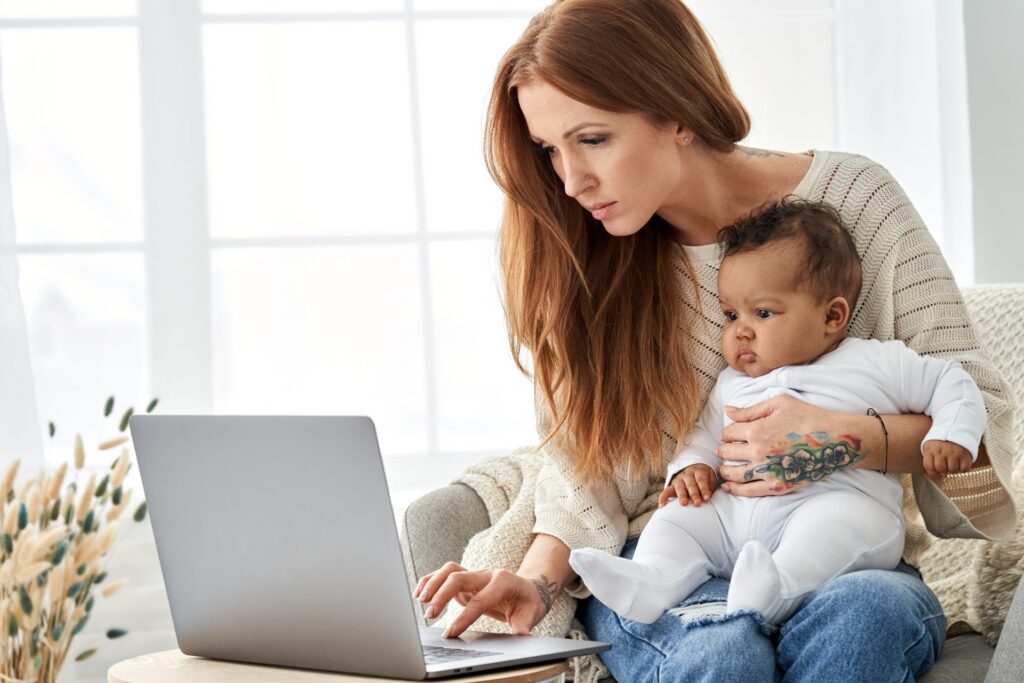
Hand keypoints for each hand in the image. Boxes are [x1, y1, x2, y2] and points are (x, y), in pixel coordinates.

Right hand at [413, 561, 550, 637]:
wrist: (529, 588)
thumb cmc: (529, 601)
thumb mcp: (532, 613)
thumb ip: (524, 624)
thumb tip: (523, 636)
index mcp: (503, 582)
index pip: (479, 600)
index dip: (464, 617)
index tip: (450, 633)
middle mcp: (486, 574)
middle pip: (459, 577)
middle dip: (442, 595)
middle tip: (430, 615)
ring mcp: (475, 575)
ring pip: (449, 570)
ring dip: (433, 583)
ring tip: (420, 601)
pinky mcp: (466, 580)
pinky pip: (445, 574)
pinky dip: (431, 580)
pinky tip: (420, 593)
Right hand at [658, 464, 716, 506]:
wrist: (692, 467)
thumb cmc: (704, 477)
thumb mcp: (710, 477)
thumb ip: (710, 486)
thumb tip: (708, 496)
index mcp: (698, 471)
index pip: (701, 480)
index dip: (704, 489)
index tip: (707, 498)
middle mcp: (687, 475)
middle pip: (690, 484)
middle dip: (694, 494)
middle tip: (697, 503)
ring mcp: (678, 480)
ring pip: (679, 487)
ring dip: (681, 495)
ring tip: (683, 503)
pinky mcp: (671, 486)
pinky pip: (666, 491)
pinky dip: (663, 498)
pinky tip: (662, 506)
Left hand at [717, 395, 866, 496]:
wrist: (836, 439)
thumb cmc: (808, 416)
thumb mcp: (779, 404)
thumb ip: (750, 410)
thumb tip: (728, 410)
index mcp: (757, 430)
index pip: (729, 433)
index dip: (727, 433)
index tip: (729, 434)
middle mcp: (758, 452)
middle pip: (727, 453)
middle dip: (723, 450)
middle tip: (723, 450)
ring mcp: (767, 471)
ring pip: (734, 474)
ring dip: (724, 472)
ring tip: (722, 469)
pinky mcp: (778, 486)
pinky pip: (750, 491)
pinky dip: (736, 490)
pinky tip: (729, 487)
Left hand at [922, 440, 971, 479]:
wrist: (956, 426)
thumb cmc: (941, 440)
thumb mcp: (930, 445)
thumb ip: (929, 458)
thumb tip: (937, 475)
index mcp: (930, 449)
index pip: (929, 467)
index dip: (933, 475)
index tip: (939, 476)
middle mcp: (942, 450)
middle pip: (941, 469)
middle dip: (944, 470)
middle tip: (947, 465)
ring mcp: (954, 452)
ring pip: (953, 470)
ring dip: (954, 469)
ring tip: (954, 461)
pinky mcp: (965, 454)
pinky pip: (964, 469)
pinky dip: (964, 468)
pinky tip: (962, 462)